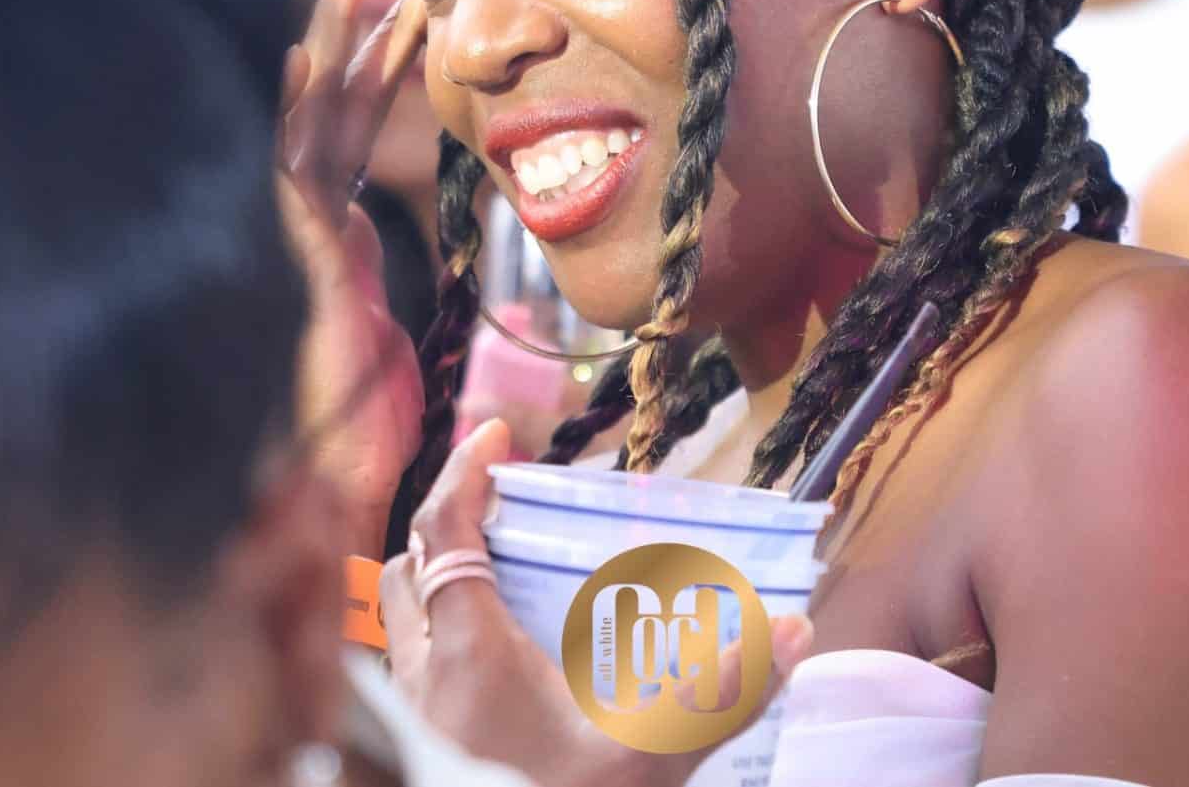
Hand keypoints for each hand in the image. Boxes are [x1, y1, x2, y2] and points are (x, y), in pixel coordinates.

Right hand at [264, 0, 426, 550]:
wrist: (321, 492)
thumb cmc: (361, 442)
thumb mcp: (412, 367)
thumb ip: (430, 329)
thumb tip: (486, 368)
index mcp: (337, 239)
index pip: (353, 131)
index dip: (381, 68)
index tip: (419, 9)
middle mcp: (309, 223)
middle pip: (331, 104)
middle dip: (357, 30)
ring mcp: (293, 230)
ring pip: (309, 113)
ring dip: (333, 38)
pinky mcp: (289, 246)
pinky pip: (292, 160)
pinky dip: (294, 103)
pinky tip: (303, 44)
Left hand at [381, 422, 814, 786]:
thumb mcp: (648, 761)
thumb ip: (721, 691)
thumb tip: (794, 628)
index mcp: (466, 651)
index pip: (445, 530)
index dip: (465, 472)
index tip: (496, 434)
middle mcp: (419, 671)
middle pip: (407, 566)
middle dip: (445, 526)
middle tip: (501, 513)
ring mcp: (403, 714)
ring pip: (394, 618)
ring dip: (430, 582)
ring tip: (492, 579)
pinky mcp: (406, 749)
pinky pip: (402, 667)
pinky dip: (430, 638)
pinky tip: (484, 667)